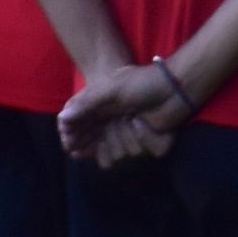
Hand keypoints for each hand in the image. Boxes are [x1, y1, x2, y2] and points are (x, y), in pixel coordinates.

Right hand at [60, 57, 189, 168]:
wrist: (174, 86)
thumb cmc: (141, 83)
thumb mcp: (111, 88)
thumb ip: (86, 103)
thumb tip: (62, 117)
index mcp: (101, 112)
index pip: (80, 133)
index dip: (75, 141)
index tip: (72, 146)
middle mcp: (113, 126)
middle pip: (100, 149)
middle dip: (106, 140)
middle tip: (114, 124)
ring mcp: (132, 136)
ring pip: (121, 153)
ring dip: (126, 137)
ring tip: (133, 118)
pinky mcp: (150, 143)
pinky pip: (143, 151)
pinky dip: (146, 138)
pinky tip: (145, 124)